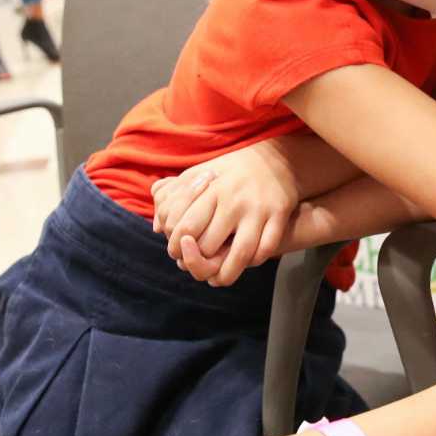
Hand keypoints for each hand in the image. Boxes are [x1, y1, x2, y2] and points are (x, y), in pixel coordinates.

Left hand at [149, 145, 301, 286]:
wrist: (277, 159)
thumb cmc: (231, 171)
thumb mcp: (200, 173)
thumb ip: (174, 197)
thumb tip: (157, 227)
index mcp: (212, 188)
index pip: (187, 226)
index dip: (176, 245)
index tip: (175, 251)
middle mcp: (234, 199)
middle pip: (210, 243)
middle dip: (197, 260)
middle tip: (193, 263)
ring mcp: (258, 209)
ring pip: (239, 253)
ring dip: (226, 271)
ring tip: (217, 276)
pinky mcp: (278, 215)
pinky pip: (265, 248)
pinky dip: (253, 261)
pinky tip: (244, 263)